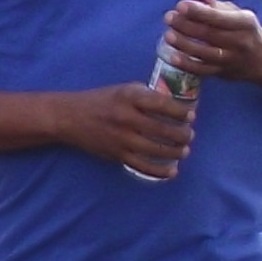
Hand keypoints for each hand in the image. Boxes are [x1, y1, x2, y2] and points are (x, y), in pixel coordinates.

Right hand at [56, 83, 195, 180]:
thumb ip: (146, 95)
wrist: (70, 117)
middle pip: (163, 129)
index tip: (191, 116)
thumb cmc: (100, 100)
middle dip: (182, 134)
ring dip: (176, 152)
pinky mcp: (117, 154)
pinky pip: (143, 166)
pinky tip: (172, 170)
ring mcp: (121, 138)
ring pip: (157, 150)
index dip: (181, 112)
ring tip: (184, 150)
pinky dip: (160, 171)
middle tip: (190, 135)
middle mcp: (126, 117)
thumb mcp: (123, 89)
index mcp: (129, 97)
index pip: (163, 104)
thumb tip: (174, 103)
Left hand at [161, 0, 261, 86]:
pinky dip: (186, 64)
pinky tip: (172, 56)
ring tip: (168, 34)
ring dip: (183, 44)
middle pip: (208, 34)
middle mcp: (239, 42)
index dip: (198, 11)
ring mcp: (230, 59)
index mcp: (244, 23)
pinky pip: (202, 70)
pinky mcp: (222, 73)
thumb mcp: (238, 14)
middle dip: (185, 25)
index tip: (180, 5)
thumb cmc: (246, 31)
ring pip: (203, 53)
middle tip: (169, 18)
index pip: (218, 17)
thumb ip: (216, 5)